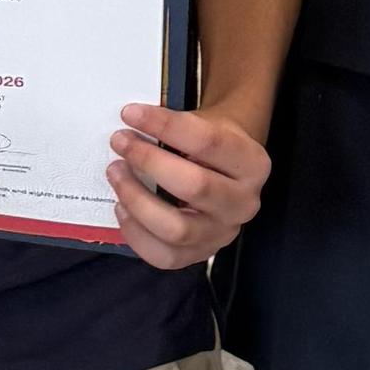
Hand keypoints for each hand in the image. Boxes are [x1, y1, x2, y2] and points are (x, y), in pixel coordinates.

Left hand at [109, 101, 270, 270]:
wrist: (228, 172)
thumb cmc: (209, 146)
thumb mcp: (206, 125)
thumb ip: (176, 126)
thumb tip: (131, 125)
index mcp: (252, 163)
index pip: (208, 141)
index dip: (165, 125)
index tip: (131, 113)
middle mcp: (245, 202)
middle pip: (195, 186)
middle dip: (149, 161)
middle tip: (120, 142)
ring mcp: (224, 233)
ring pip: (177, 228)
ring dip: (137, 199)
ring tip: (116, 174)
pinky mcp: (201, 254)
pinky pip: (164, 256)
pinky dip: (136, 234)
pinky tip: (122, 209)